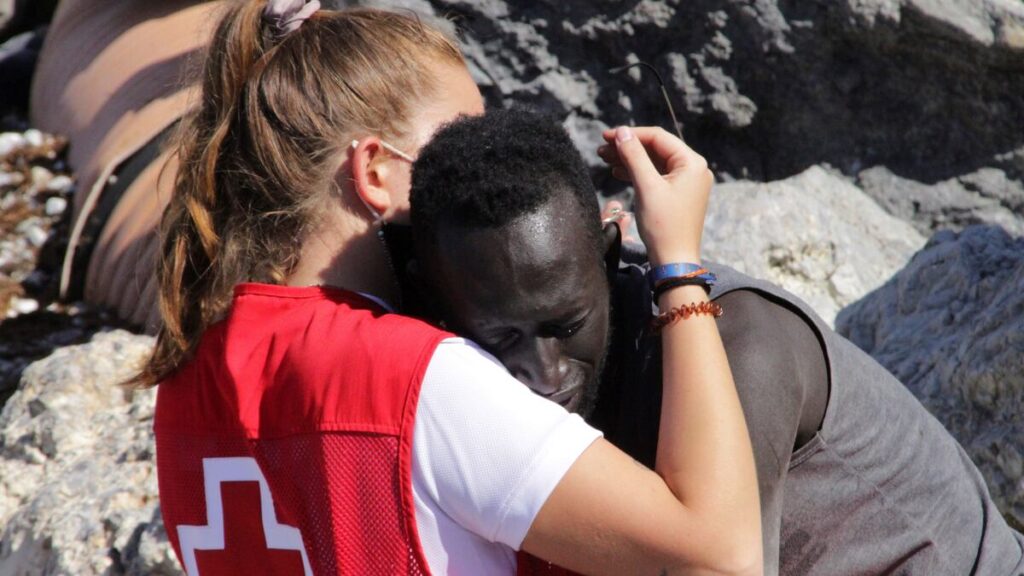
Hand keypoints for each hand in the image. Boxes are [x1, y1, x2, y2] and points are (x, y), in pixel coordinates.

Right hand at [597, 126, 713, 265]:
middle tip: (602, 149)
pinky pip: (656, 176)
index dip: (630, 134)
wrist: (674, 260)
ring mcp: (687, 182)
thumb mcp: (646, 187)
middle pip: (656, 149)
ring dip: (630, 159)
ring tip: (605, 159)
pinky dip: (638, 173)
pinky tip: (618, 172)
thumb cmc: (663, 225)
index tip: (606, 136)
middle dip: (628, 147)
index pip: (658, 138)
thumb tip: (621, 132)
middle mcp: (693, 168)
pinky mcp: (678, 194)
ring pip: (654, 162)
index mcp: (692, 163)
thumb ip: (634, 156)